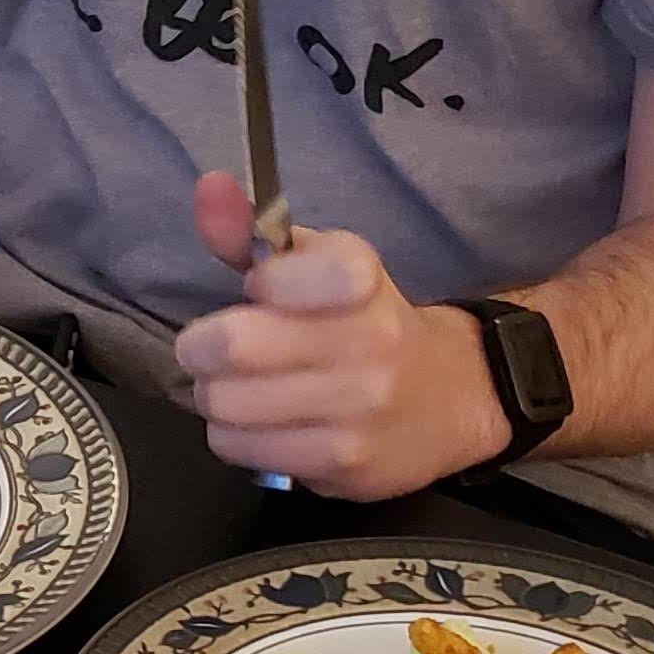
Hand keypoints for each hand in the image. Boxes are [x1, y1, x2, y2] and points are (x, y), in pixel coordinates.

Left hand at [170, 172, 510, 499]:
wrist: (450, 397)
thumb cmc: (363, 321)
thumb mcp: (318, 263)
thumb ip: (250, 230)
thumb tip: (208, 188)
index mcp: (359, 278)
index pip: (275, 273)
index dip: (255, 285)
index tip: (265, 290)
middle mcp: (369, 342)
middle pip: (231, 345)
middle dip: (203, 348)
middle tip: (216, 351)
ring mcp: (360, 409)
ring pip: (225, 404)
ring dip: (218, 396)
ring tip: (244, 389)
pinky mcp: (345, 464)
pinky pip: (242, 448)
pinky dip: (237, 436)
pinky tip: (268, 423)